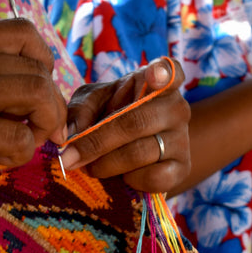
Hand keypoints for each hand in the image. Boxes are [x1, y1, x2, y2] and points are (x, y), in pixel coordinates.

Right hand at [0, 19, 66, 187]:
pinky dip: (20, 152)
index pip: (25, 34)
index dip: (44, 64)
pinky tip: (0, 158)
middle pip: (40, 72)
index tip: (38, 92)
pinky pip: (17, 136)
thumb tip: (25, 93)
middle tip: (40, 130)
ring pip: (38, 95)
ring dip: (43, 126)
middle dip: (51, 107)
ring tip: (24, 143)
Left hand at [60, 57, 190, 193]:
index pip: (169, 71)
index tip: (154, 74)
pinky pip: (153, 178)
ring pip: (139, 153)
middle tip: (70, 158)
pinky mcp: (182, 168)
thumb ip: (79, 112)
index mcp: (155, 82)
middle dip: (96, 143)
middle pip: (135, 123)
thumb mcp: (90, 104)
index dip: (162, 72)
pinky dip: (129, 181)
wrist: (130, 150)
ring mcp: (182, 139)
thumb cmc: (109, 116)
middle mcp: (176, 107)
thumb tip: (72, 136)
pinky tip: (122, 176)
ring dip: (105, 165)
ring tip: (91, 167)